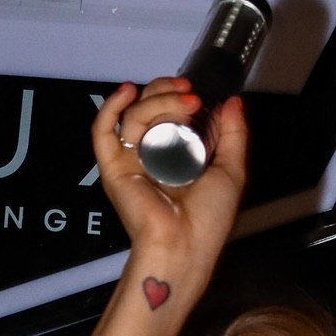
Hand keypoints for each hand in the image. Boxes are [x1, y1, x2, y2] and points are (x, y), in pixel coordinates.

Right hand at [92, 80, 247, 290]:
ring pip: (134, 115)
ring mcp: (133, 160)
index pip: (170, 113)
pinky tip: (127, 93)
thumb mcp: (232, 170)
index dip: (180, 97)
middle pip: (149, 107)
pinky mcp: (114, 168)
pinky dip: (111, 108)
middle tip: (189, 93)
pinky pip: (103, 132)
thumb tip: (231, 103)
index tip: (198, 91)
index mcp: (178, 156)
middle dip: (167, 93)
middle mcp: (153, 155)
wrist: (186, 245)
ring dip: (158, 101)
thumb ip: (233, 134)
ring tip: (183, 103)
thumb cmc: (208, 220)